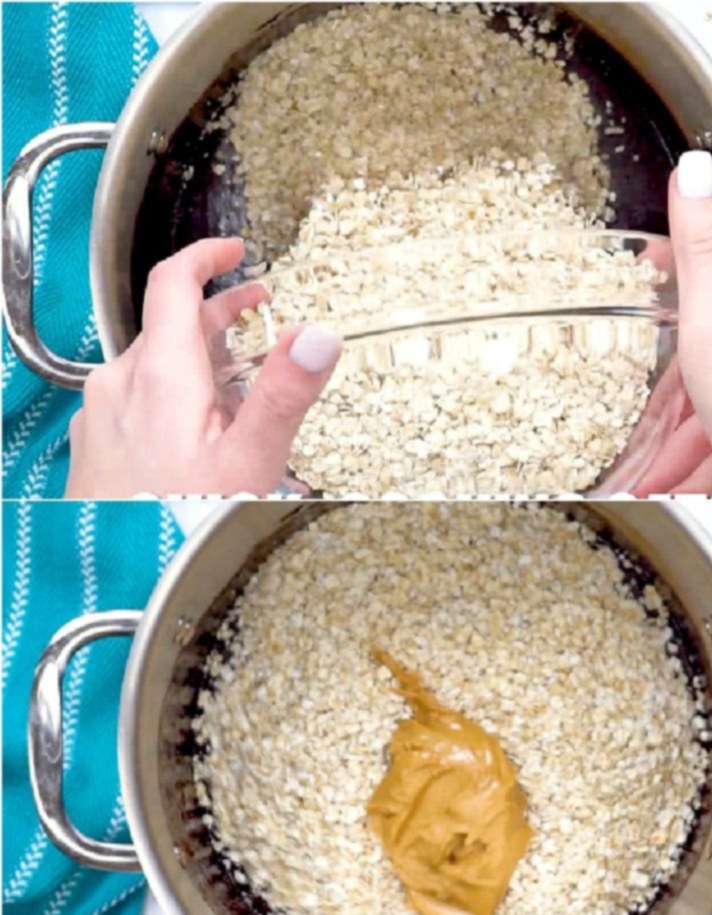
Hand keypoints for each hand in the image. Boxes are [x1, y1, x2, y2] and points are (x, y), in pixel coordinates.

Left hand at [65, 238, 341, 498]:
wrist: (120, 574)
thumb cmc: (182, 524)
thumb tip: (320, 337)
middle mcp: (121, 382)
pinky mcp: (97, 441)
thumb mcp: (250, 460)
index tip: (233, 249)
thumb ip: (285, 393)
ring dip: (199, 359)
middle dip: (219, 313)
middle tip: (259, 312)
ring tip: (239, 380)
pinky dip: (172, 394)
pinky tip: (198, 430)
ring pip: (154, 364)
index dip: (206, 255)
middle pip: (169, 324)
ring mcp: (103, 413)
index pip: (173, 281)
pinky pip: (137, 398)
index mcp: (161, 373)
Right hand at [635, 151, 711, 498]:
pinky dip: (706, 462)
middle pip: (705, 345)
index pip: (705, 263)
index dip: (664, 272)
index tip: (638, 275)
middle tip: (640, 421)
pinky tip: (696, 483)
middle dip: (666, 390)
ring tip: (659, 476)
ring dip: (682, 439)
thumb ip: (703, 247)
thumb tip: (695, 167)